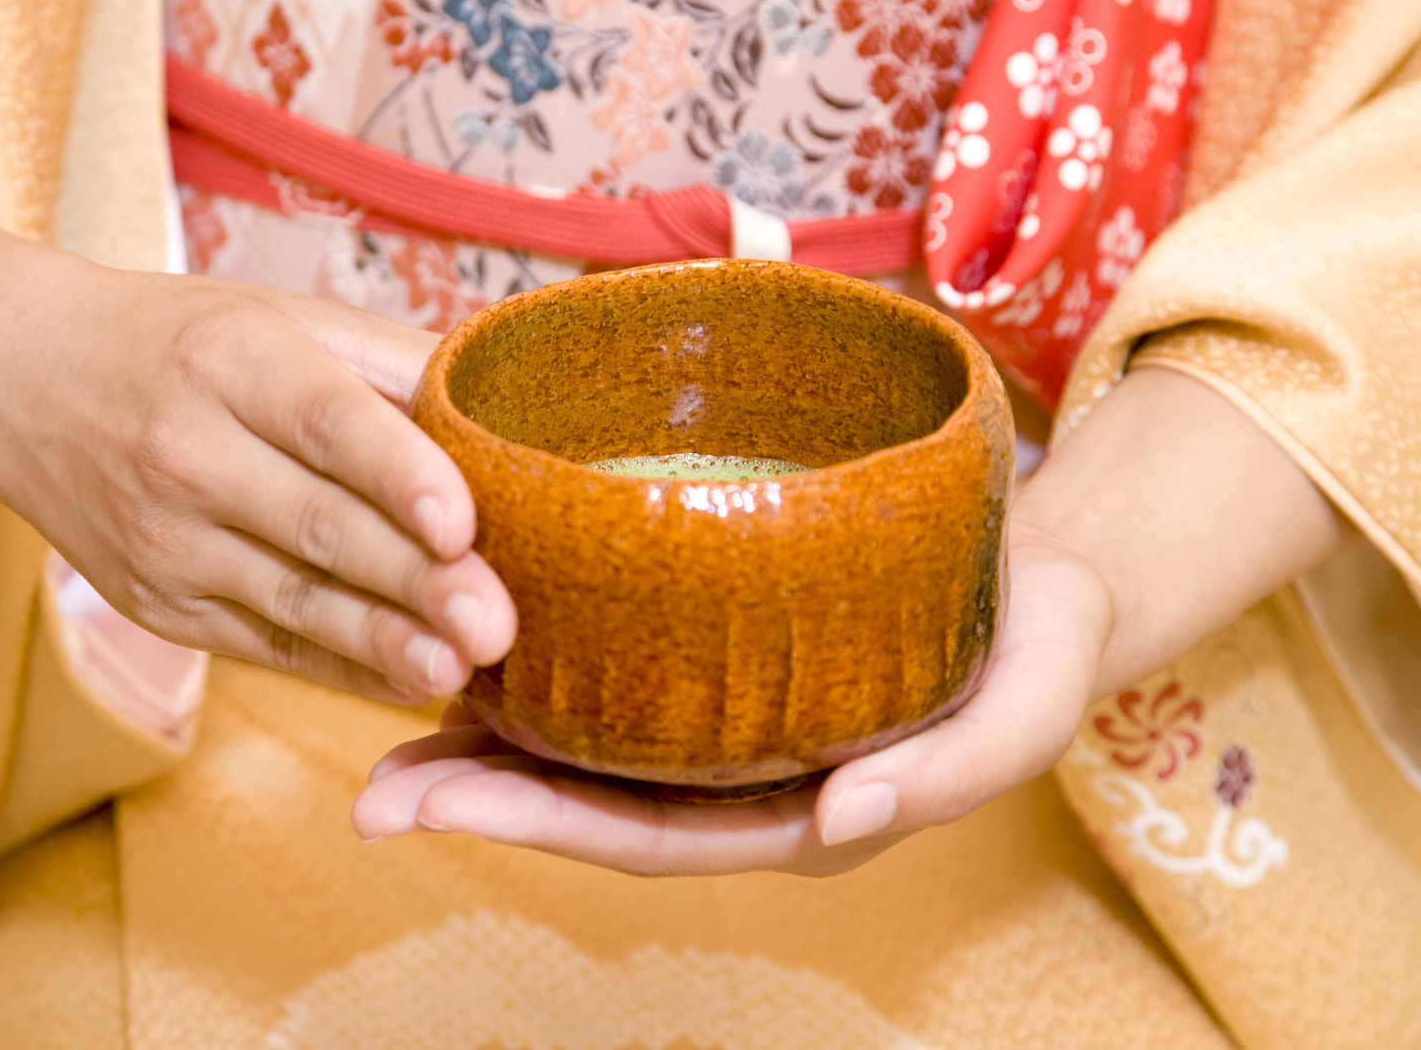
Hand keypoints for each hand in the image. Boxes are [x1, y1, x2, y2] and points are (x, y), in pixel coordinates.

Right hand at [0, 184, 514, 702]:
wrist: (15, 377)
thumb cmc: (180, 340)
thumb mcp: (277, 318)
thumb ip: (391, 360)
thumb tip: (511, 407)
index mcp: (230, 361)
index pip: (324, 422)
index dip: (396, 472)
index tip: (461, 520)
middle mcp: (189, 452)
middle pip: (318, 525)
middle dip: (413, 580)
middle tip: (497, 621)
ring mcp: (165, 540)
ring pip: (293, 599)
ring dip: (382, 640)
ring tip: (458, 668)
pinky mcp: (158, 603)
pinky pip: (265, 645)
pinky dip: (340, 668)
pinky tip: (407, 681)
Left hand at [351, 366, 1341, 871]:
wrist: (1047, 582)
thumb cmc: (1038, 649)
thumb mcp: (1022, 714)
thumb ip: (941, 778)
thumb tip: (837, 823)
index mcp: (800, 815)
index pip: (649, 838)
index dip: (541, 825)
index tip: (441, 802)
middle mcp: (742, 780)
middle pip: (591, 801)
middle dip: (477, 797)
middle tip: (372, 788)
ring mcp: (723, 725)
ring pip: (586, 743)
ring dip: (484, 739)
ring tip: (381, 715)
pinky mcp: (716, 658)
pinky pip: (614, 674)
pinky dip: (540, 664)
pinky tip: (469, 637)